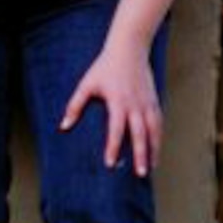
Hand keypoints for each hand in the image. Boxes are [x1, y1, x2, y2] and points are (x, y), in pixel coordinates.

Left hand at [61, 43, 162, 174]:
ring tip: (152, 167)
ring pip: (154, 130)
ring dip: (154, 149)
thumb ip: (75, 106)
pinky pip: (159, 122)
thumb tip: (64, 126)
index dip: (113, 147)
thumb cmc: (105, 67)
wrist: (129, 49)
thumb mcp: (87, 85)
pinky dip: (158, 136)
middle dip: (141, 154)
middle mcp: (136, 104)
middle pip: (140, 134)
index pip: (116, 129)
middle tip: (140, 174)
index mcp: (118, 101)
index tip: (111, 163)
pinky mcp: (154, 100)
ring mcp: (147, 102)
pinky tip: (156, 148)